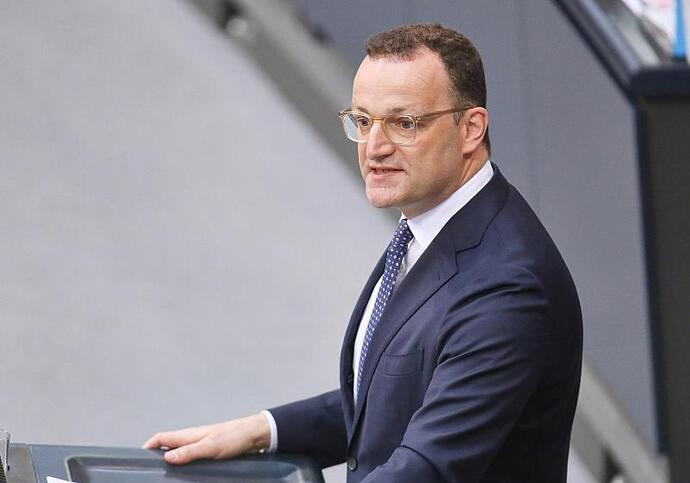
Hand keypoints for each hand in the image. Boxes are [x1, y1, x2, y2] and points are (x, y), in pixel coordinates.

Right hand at [142, 413, 270, 464]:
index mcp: (188, 435)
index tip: (138, 459)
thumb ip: (189, 452)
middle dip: (158, 457)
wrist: (254, 435)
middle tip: (151, 473)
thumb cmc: (233, 438)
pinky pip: (192, 458)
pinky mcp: (210, 451)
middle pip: (168, 447)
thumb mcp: (210, 447)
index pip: (161, 438)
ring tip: (166, 477)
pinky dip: (185, 464)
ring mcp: (201, 444)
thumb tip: (166, 458)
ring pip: (180, 453)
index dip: (148, 446)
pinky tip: (187, 474)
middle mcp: (192, 438)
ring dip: (172, 462)